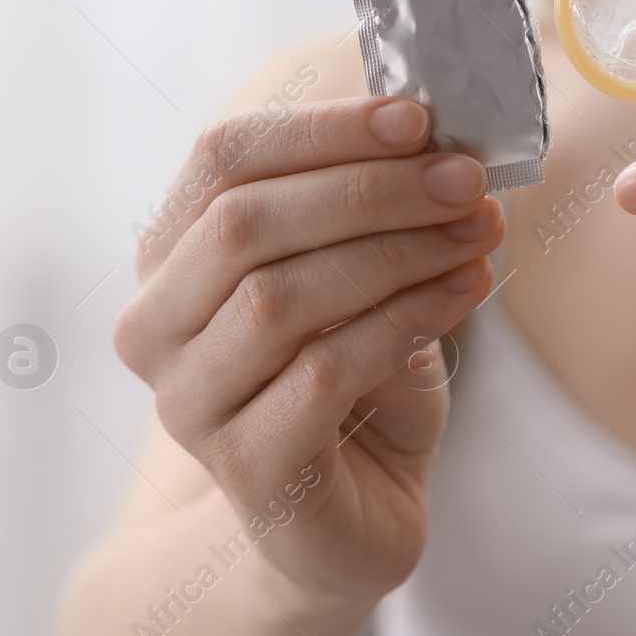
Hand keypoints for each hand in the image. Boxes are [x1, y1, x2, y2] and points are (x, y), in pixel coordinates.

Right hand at [114, 97, 503, 612]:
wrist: (352, 519)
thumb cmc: (357, 381)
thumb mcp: (365, 278)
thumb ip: (378, 211)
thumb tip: (446, 142)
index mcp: (172, 256)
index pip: (222, 159)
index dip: (322, 129)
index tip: (418, 117)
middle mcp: (155, 326)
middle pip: (245, 222)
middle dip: (369, 188)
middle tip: (466, 178)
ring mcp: (189, 402)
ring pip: (280, 297)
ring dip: (396, 251)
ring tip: (480, 232)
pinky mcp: (244, 467)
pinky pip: (323, 373)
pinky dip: (405, 319)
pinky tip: (468, 288)